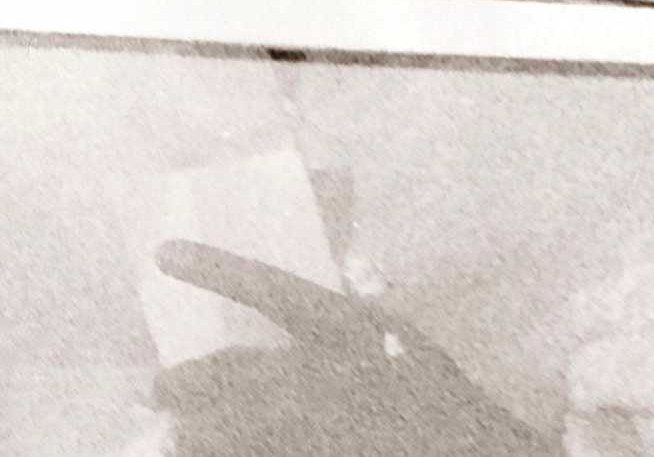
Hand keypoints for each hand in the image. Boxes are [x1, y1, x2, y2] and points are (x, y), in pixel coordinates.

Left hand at [151, 240, 555, 456]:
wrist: (459, 447)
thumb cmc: (427, 391)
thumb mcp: (392, 338)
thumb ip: (338, 329)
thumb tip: (276, 338)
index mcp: (345, 329)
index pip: (269, 287)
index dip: (214, 268)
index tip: (163, 252)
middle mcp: (313, 375)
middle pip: (212, 375)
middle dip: (174, 386)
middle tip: (159, 388)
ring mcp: (297, 429)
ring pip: (204, 433)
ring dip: (189, 431)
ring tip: (180, 433)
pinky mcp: (292, 455)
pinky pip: (234, 454)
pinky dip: (220, 450)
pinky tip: (221, 446)